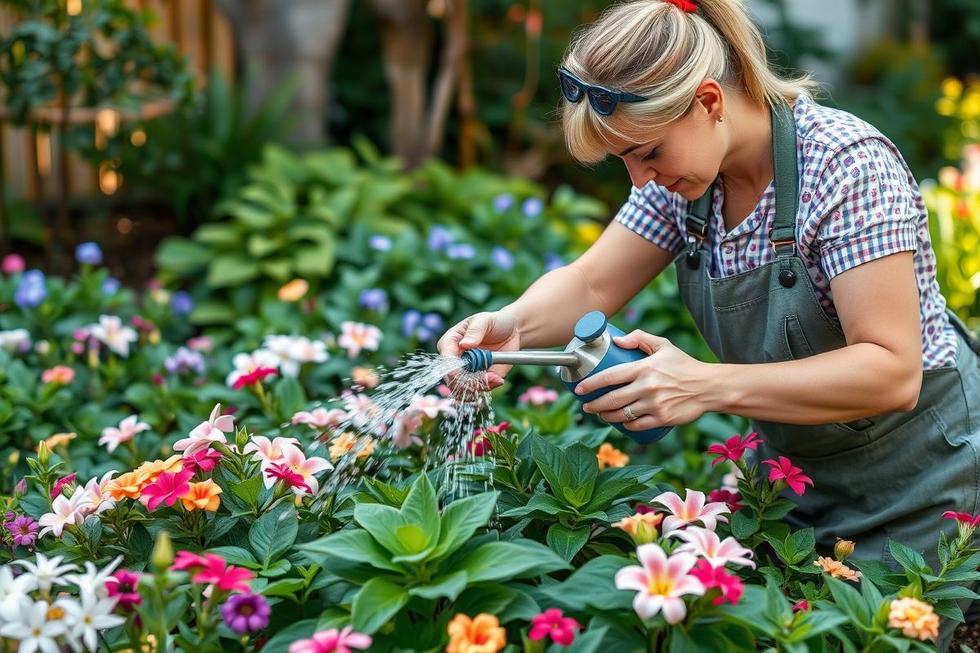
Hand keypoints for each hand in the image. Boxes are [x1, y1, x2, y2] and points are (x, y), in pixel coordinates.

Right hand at [436, 311, 521, 389]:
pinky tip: (498, 379)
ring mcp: (466, 372)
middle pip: (452, 380)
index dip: (453, 371)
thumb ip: (475, 331)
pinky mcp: (478, 380)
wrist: (512, 331)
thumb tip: (464, 344)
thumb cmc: (495, 322)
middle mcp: (455, 360)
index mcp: (450, 343)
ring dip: (480, 387)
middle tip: (490, 377)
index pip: (446, 361)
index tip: (465, 376)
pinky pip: (477, 391)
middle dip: (469, 383)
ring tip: (496, 378)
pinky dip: (488, 388)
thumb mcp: (484, 320)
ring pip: (463, 389)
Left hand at [575, 330, 712, 428]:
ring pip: (621, 414)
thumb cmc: (684, 365)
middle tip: (586, 405)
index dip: (591, 384)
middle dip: (593, 404)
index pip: (609, 376)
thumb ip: (640, 337)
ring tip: (600, 413)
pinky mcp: (662, 419)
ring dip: (606, 416)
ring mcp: (654, 404)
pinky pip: (637, 425)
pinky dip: (626, 425)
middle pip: (611, 399)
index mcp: (644, 367)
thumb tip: (616, 340)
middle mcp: (647, 387)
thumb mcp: (664, 345)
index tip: (579, 388)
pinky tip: (620, 423)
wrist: (709, 387)